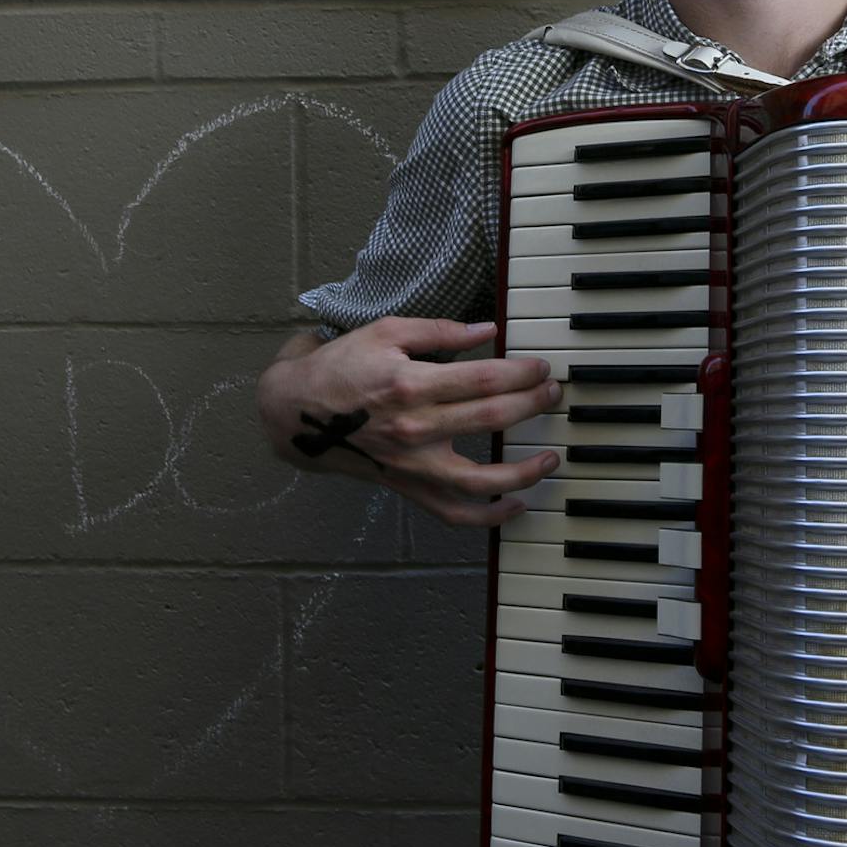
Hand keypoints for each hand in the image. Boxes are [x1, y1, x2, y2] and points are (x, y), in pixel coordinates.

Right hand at [259, 316, 560, 526]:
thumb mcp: (386, 332)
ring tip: (550, 457)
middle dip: (532, 404)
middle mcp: (414, 428)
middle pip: (490, 419)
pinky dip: (487, 517)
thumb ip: (440, 331)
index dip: (522, 373)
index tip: (541, 367)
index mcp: (411, 384)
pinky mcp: (405, 486)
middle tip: (553, 393)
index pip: (484, 379)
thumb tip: (489, 330)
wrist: (294, 412)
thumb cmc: (341, 365)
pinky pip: (451, 513)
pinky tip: (516, 504)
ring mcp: (411, 464)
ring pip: (479, 480)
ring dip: (523, 470)